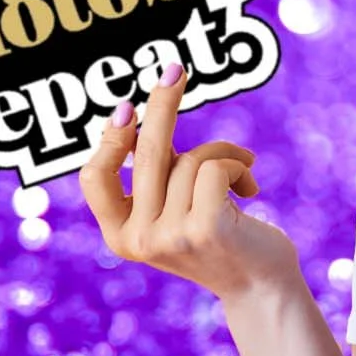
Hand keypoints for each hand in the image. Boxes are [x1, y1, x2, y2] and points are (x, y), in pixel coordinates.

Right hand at [77, 62, 300, 303]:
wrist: (263, 287)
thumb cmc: (221, 238)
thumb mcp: (175, 209)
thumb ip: (155, 176)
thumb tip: (134, 119)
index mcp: (120, 235)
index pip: (92, 178)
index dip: (107, 140)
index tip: (126, 108)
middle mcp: (139, 239)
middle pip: (146, 153)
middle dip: (163, 104)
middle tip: (175, 69)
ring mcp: (170, 236)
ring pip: (190, 159)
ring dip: (224, 154)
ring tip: (244, 173)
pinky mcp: (206, 228)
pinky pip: (215, 166)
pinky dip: (238, 165)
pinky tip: (251, 190)